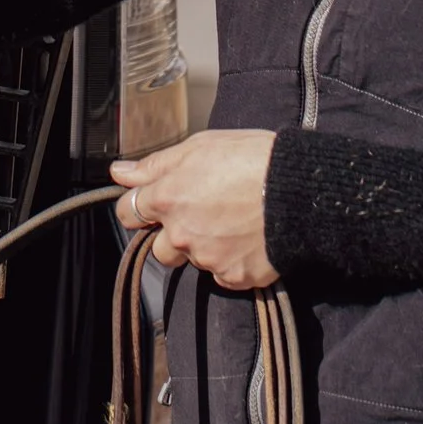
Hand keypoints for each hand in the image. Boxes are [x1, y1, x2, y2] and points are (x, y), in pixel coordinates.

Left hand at [111, 130, 278, 289]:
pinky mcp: (235, 276)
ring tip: (232, 224)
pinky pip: (223, 275)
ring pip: (193, 260)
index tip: (156, 204)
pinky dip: (232, 262)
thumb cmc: (253, 159)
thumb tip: (119, 172)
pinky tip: (248, 240)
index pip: (128, 213)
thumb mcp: (199, 147)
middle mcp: (181, 233)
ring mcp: (208, 258)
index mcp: (167, 198)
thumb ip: (155, 165)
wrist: (303, 190)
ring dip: (204, 248)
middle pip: (160, 247)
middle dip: (174, 235)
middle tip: (204, 215)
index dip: (139, 208)